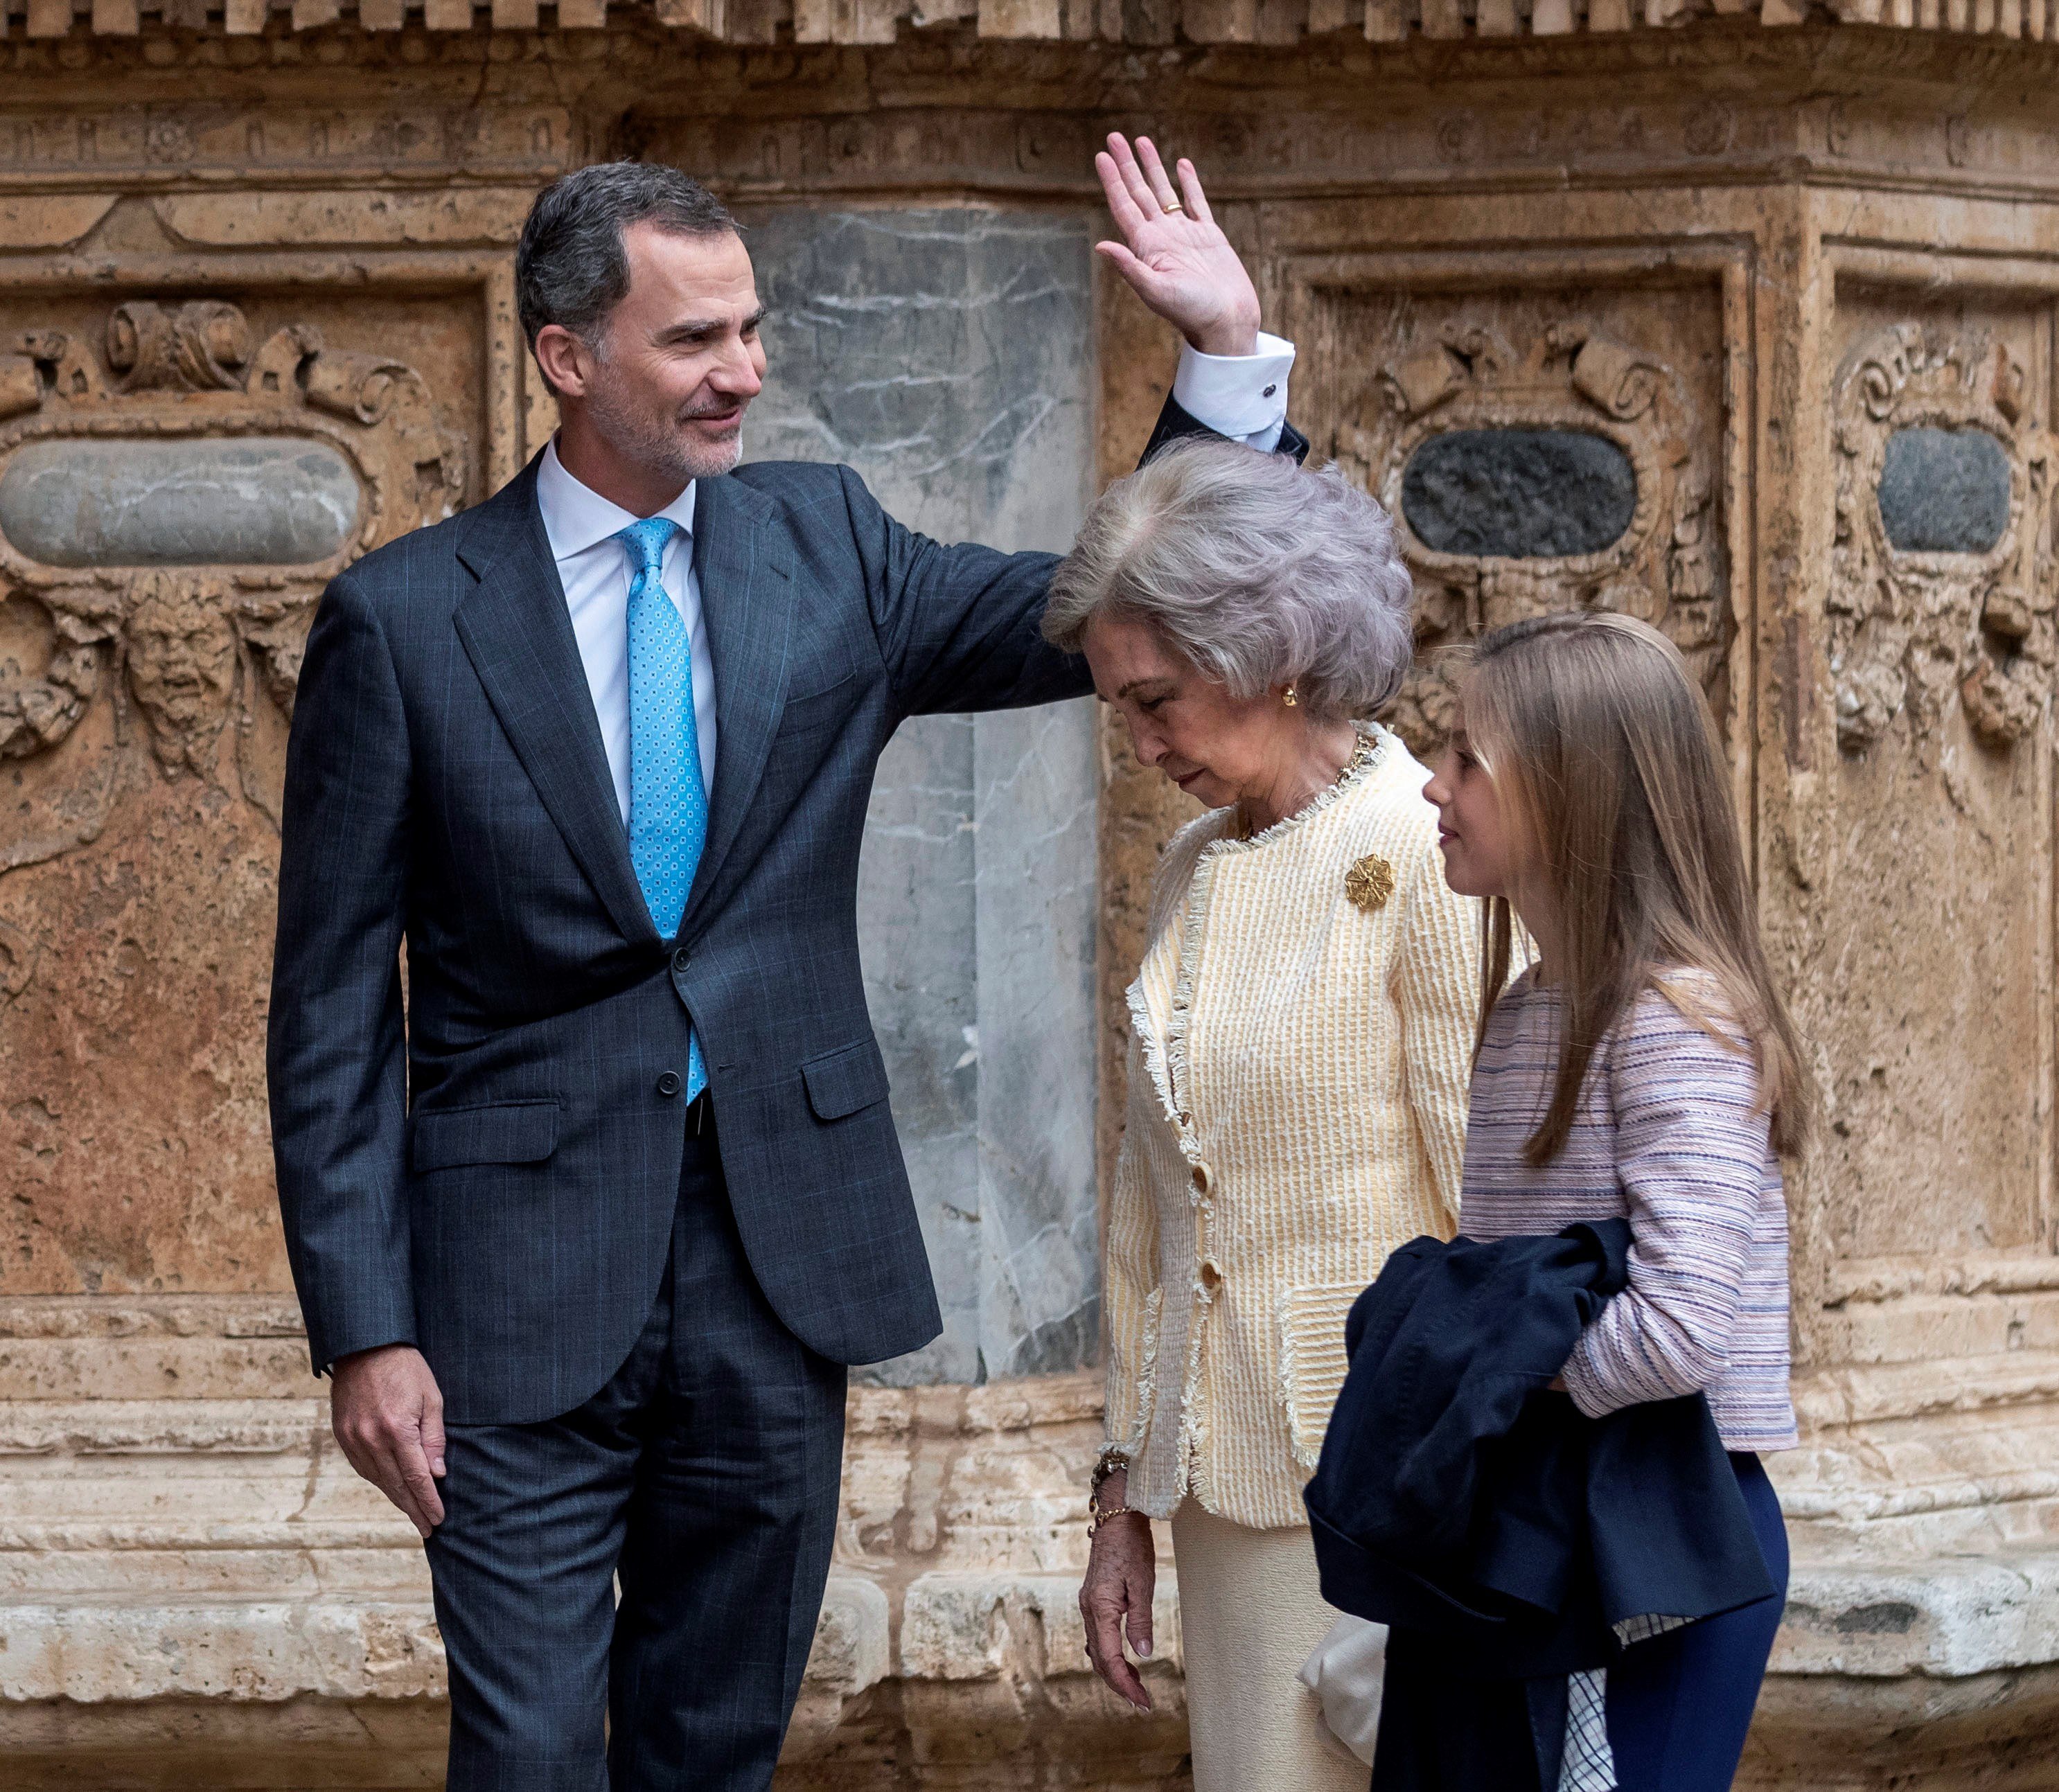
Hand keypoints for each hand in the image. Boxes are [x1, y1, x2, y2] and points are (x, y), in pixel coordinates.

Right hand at [330, 1343, 446, 1537]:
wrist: (365, 1345)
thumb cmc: (406, 1368)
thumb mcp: (431, 1397)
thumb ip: (433, 1438)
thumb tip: (436, 1474)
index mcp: (397, 1430)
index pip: (416, 1477)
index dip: (428, 1501)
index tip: (438, 1518)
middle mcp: (371, 1439)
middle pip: (396, 1485)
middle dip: (413, 1509)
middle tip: (428, 1528)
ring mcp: (353, 1439)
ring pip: (377, 1480)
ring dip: (396, 1498)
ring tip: (413, 1513)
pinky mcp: (342, 1435)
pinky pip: (362, 1467)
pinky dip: (378, 1481)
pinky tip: (391, 1488)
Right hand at [1079, 1470, 1156, 1709]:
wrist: (1116, 1515)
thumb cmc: (1131, 1545)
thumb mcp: (1142, 1583)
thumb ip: (1140, 1621)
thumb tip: (1143, 1655)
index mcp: (1099, 1608)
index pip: (1110, 1659)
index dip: (1126, 1684)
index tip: (1143, 1701)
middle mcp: (1088, 1609)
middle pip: (1099, 1660)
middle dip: (1120, 1684)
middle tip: (1142, 1702)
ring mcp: (1087, 1604)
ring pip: (1096, 1650)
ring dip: (1114, 1671)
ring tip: (1136, 1686)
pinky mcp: (1092, 1598)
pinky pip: (1096, 1636)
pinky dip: (1108, 1655)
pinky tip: (1122, 1660)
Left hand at [1094, 133, 1261, 358]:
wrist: (1227, 322)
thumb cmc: (1192, 313)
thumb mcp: (1156, 291)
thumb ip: (1129, 267)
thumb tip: (1100, 245)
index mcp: (1146, 248)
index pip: (1124, 206)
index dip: (1112, 181)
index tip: (1101, 156)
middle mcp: (1162, 237)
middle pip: (1139, 192)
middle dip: (1126, 165)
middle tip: (1113, 137)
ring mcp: (1185, 234)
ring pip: (1164, 191)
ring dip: (1152, 167)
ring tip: (1142, 141)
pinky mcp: (1209, 235)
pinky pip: (1196, 202)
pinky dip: (1188, 182)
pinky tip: (1181, 164)